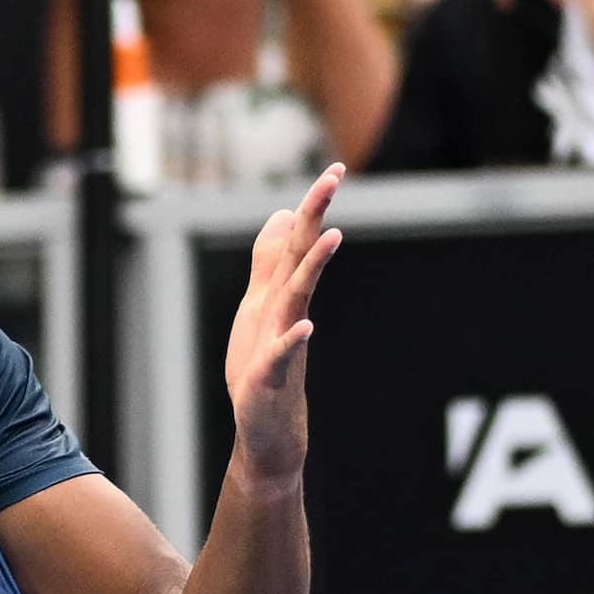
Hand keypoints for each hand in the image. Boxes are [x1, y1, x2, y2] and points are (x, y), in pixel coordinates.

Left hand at [224, 165, 343, 482]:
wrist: (268, 426)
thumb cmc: (263, 363)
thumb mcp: (259, 303)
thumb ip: (269, 261)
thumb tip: (282, 216)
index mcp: (280, 294)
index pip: (296, 242)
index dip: (311, 206)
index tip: (335, 168)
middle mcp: (287, 310)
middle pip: (301, 256)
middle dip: (316, 216)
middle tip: (335, 175)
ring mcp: (282, 340)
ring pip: (297, 298)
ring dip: (312, 267)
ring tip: (331, 237)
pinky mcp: (272, 375)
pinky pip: (284, 354)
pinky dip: (293, 340)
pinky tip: (304, 327)